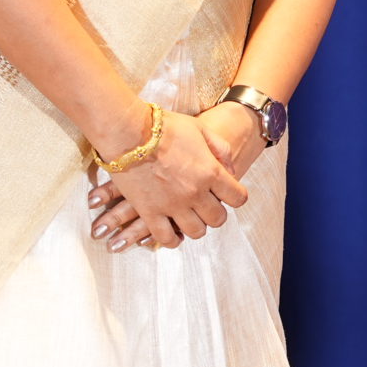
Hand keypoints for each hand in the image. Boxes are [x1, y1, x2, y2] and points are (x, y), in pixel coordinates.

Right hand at [90, 108, 255, 251]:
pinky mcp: (150, 212)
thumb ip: (221, 149)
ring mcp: (172, 205)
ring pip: (196, 231)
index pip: (238, 198)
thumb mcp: (200, 129)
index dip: (236, 196)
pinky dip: (173, 240)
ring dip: (197, 226)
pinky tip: (173, 233)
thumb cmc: (164, 127)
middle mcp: (195, 192)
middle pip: (218, 218)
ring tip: (191, 218)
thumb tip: (231, 170)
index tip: (228, 193)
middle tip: (208, 206)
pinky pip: (166, 238)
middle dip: (216, 213)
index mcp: (211, 171)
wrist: (128, 131)